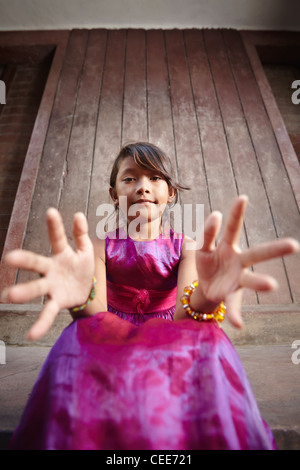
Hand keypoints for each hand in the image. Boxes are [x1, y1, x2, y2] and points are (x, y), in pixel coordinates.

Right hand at [2, 209, 94, 340]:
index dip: (55, 226)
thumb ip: (80, 234)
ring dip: (24, 292)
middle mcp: (51, 270)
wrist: (86, 290)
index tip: (52, 211)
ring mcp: (52, 286)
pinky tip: (31, 335)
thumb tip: (78, 214)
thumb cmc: (82, 267)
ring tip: (9, 296)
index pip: (57, 238)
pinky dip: (40, 324)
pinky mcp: (57, 302)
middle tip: (9, 258)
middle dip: (25, 261)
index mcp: (61, 255)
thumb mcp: (85, 251)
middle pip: (37, 263)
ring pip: (37, 288)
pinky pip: (47, 313)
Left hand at [196, 196, 298, 327]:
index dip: (236, 213)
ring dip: (260, 282)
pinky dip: (235, 315)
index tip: (242, 197)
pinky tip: (239, 325)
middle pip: (256, 254)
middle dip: (274, 250)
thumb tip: (216, 214)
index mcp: (228, 246)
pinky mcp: (229, 295)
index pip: (232, 227)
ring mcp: (236, 279)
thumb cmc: (208, 262)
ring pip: (250, 280)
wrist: (205, 287)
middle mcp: (238, 261)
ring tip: (272, 285)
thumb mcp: (202, 248)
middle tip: (294, 245)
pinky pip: (233, 305)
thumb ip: (207, 234)